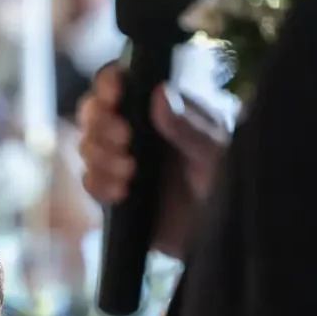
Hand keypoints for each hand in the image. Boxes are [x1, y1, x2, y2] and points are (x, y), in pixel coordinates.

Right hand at [76, 65, 232, 260]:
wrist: (222, 235)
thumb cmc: (229, 183)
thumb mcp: (215, 152)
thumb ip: (189, 125)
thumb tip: (160, 94)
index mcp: (160, 108)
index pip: (121, 81)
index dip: (108, 82)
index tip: (115, 95)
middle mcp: (135, 131)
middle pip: (93, 111)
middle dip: (100, 123)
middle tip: (125, 138)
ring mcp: (121, 162)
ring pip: (87, 146)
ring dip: (100, 156)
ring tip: (131, 171)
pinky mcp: (114, 194)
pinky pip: (90, 182)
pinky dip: (99, 184)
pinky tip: (123, 192)